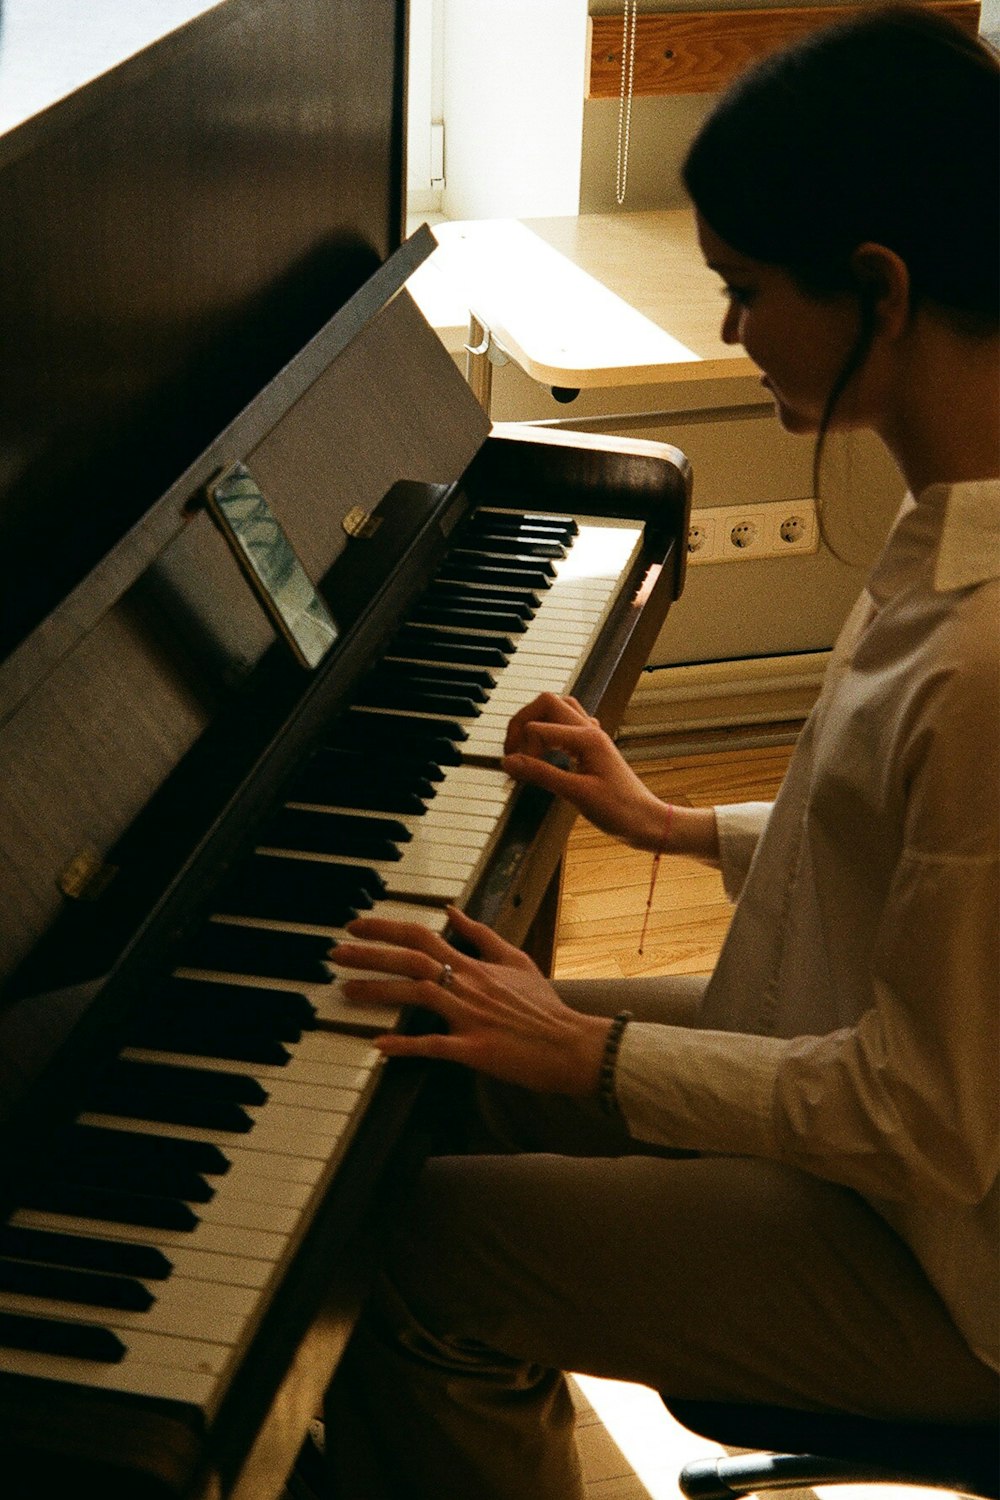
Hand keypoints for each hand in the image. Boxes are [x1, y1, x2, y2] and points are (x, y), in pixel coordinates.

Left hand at [333, 906, 610, 1094]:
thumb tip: (452, 910)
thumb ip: (481, 935)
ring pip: (416, 994)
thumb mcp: (516, 960)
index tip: (356, 924)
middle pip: (411, 959)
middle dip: (369, 953)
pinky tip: (378, 1044)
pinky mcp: (476, 1049)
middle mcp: (469, 984)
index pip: (423, 935)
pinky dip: (405, 1044)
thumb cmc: (544, 1008)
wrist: (573, 1044)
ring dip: (377, 990)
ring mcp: (471, 1017)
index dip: (386, 927)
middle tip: (336, 952)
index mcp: (476, 965)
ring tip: (346, 990)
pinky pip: (435, 1045)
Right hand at [502, 693, 669, 849]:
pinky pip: (566, 724)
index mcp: (587, 737)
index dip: (522, 750)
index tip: (516, 772)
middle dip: (522, 722)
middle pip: (546, 702)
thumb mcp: (576, 794)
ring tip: (524, 748)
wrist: (646, 821)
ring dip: (536, 722)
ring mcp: (592, 736)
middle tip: (511, 750)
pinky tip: (544, 753)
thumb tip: (509, 762)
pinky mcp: (592, 747)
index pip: (539, 729)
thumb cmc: (620, 810)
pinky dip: (548, 732)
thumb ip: (541, 774)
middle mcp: (590, 730)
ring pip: (557, 708)